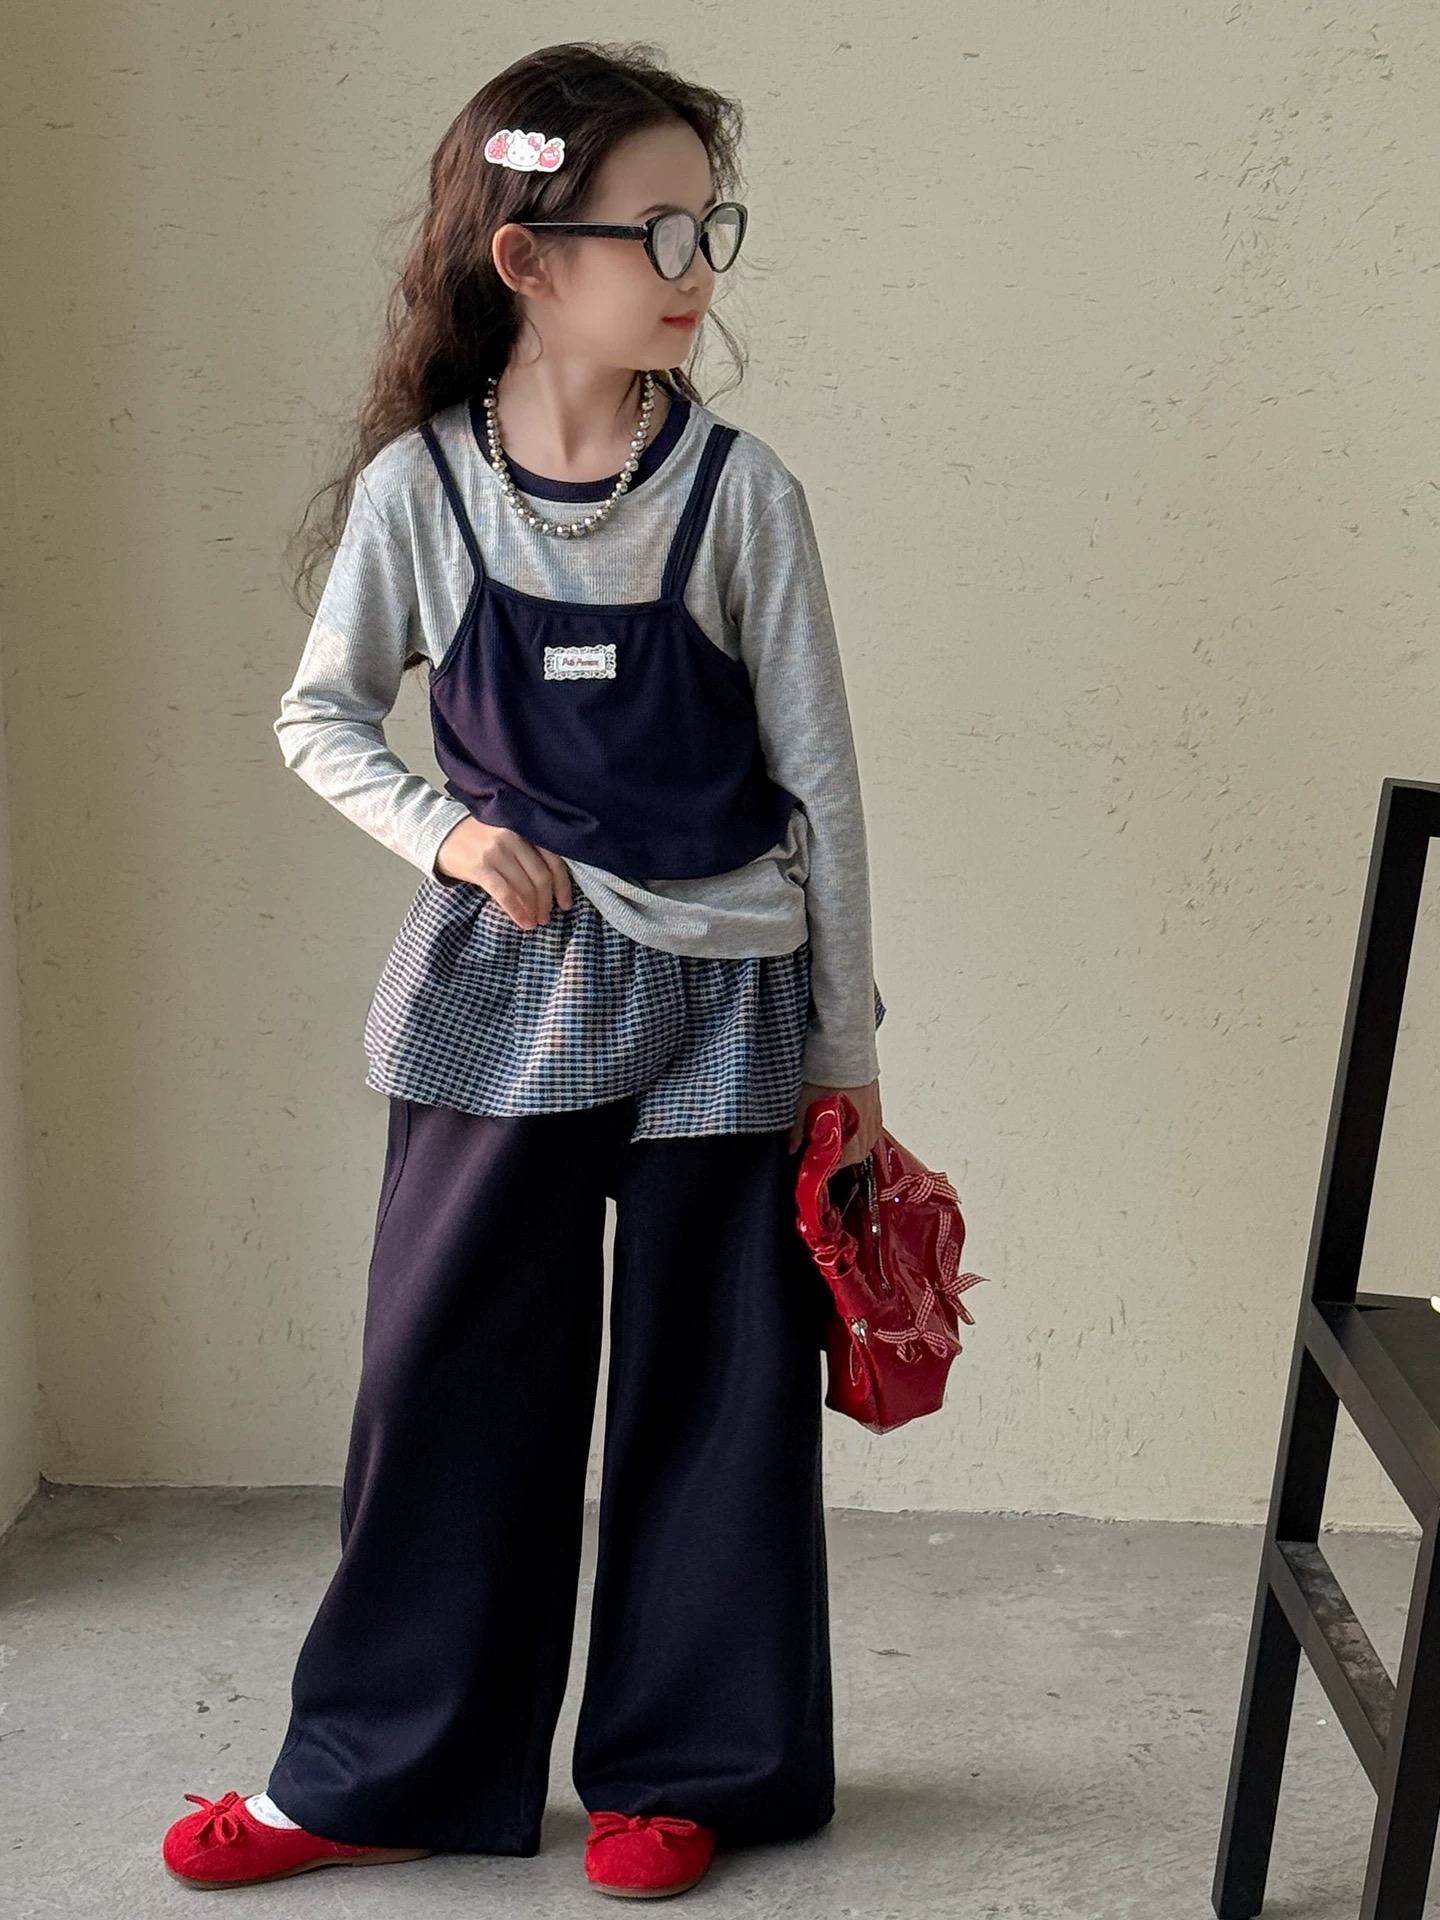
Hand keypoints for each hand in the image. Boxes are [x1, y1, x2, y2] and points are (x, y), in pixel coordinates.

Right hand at [434, 819, 572, 928]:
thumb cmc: (478, 837)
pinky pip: (505, 894)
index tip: (566, 903)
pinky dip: (517, 911)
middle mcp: (513, 837)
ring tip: (535, 922)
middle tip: (547, 917)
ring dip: (533, 909)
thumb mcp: (507, 834)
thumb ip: (528, 850)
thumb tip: (551, 885)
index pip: (553, 859)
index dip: (563, 885)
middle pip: (541, 876)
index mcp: (524, 828)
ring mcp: (496, 851)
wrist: (440, 833)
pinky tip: (522, 923)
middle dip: (547, 901)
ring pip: (525, 887)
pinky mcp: (480, 867)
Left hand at [787, 1076, 881, 1164]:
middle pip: (859, 1153)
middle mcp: (865, 1122)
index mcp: (848, 1125)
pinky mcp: (876, 1101)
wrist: (841, 1045)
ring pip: (868, 1141)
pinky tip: (850, 1124)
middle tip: (824, 1153)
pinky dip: (862, 1130)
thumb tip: (793, 1147)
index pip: (843, 1158)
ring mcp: (873, 1112)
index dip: (828, 1165)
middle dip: (842, 1158)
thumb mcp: (803, 1101)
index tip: (816, 1164)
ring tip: (837, 1138)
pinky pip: (873, 1126)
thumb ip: (798, 1128)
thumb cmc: (824, 1069)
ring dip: (853, 1145)